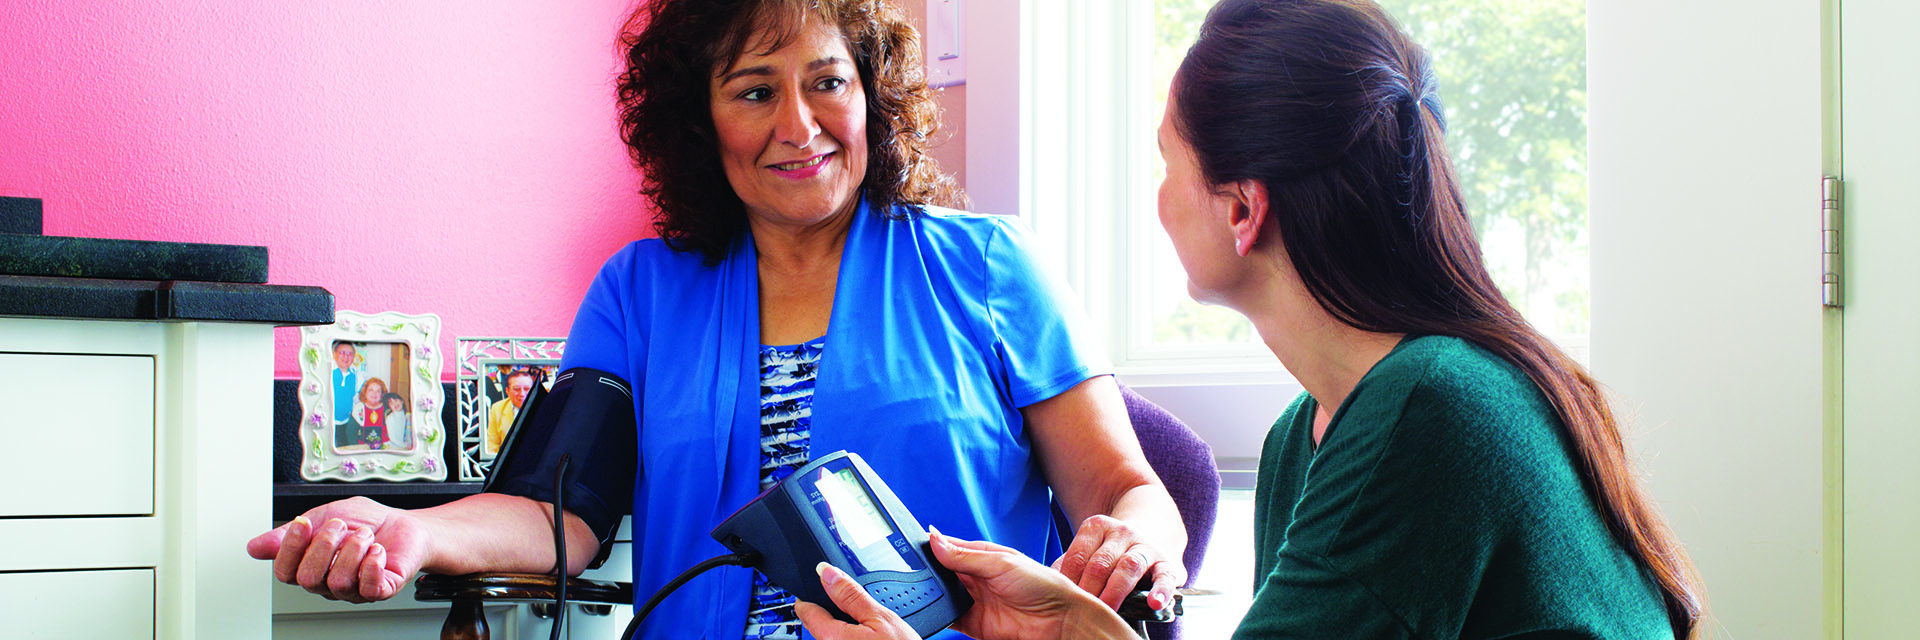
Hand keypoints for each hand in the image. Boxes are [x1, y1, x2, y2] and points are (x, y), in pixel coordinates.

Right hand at [245, 496, 429, 602]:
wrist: (405, 524)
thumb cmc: (365, 521)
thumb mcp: (323, 516)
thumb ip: (290, 533)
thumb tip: (254, 547)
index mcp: (310, 566)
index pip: (285, 571)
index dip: (290, 548)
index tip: (303, 522)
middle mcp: (328, 582)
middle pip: (308, 579)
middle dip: (324, 546)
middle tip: (341, 526)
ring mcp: (354, 590)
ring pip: (338, 582)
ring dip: (353, 550)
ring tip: (365, 535)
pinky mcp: (380, 590)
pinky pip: (368, 589)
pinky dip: (372, 565)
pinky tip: (377, 550)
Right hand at [797, 530, 1125, 639]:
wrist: (1062, 621)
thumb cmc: (1044, 585)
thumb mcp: (1003, 564)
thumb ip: (966, 555)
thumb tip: (935, 539)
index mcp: (979, 556)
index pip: (942, 547)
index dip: (921, 545)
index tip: (895, 541)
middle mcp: (972, 577)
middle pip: (935, 572)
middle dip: (915, 571)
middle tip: (888, 568)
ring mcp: (971, 601)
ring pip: (936, 594)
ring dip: (921, 592)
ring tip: (897, 588)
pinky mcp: (971, 624)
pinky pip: (944, 617)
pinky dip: (930, 614)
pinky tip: (916, 611)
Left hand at [1052, 514, 1185, 610]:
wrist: (1151, 532)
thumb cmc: (1110, 551)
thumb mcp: (1089, 548)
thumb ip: (1070, 565)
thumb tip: (1050, 586)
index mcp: (1096, 527)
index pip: (1078, 556)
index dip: (1069, 581)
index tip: (1062, 601)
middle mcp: (1121, 532)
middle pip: (1100, 563)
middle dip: (1090, 590)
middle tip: (1081, 612)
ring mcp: (1144, 546)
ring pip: (1129, 566)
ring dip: (1116, 591)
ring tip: (1108, 611)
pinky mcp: (1167, 563)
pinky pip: (1164, 577)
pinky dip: (1161, 591)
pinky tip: (1154, 603)